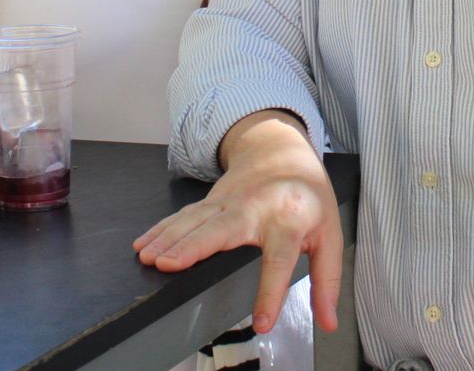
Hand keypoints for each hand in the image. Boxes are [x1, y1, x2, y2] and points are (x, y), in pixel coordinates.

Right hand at [133, 111, 342, 334]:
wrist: (282, 149)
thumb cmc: (308, 196)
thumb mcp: (330, 234)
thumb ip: (328, 280)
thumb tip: (328, 322)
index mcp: (289, 220)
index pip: (280, 260)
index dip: (270, 292)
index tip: (261, 323)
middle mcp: (254, 209)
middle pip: (222, 231)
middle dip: (193, 248)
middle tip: (169, 267)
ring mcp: (228, 203)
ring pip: (195, 221)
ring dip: (168, 239)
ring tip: (148, 259)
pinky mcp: (211, 201)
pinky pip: (183, 216)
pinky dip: (161, 229)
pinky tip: (143, 245)